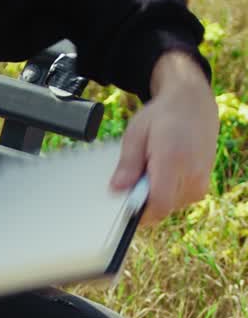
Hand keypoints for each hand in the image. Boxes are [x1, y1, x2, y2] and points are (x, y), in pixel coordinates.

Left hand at [110, 50, 218, 223]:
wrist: (193, 105)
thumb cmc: (162, 116)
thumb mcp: (136, 134)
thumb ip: (127, 164)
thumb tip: (116, 190)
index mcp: (173, 160)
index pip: (158, 205)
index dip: (138, 211)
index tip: (125, 203)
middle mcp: (192, 175)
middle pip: (161, 209)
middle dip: (144, 200)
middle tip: (139, 175)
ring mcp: (200, 183)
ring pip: (168, 207)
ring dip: (155, 196)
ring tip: (154, 169)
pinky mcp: (202, 189)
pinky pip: (177, 202)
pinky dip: (166, 193)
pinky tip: (164, 172)